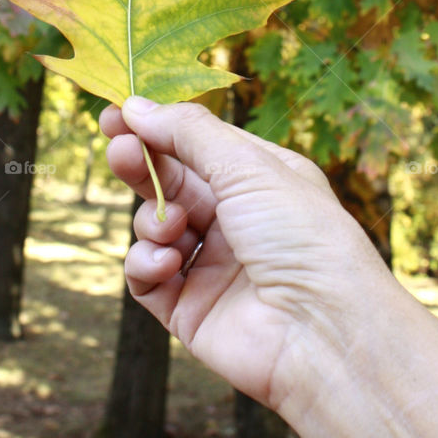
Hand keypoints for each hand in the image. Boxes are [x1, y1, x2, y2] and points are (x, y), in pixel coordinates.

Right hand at [100, 96, 389, 415]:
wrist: (321, 331)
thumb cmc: (302, 237)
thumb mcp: (248, 166)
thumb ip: (188, 133)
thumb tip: (137, 106)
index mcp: (259, 179)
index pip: (197, 143)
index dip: (157, 127)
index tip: (116, 113)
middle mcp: (235, 220)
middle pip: (170, 182)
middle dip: (141, 163)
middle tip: (120, 151)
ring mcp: (212, 265)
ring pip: (153, 226)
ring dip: (152, 220)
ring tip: (173, 228)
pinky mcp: (189, 307)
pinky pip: (146, 275)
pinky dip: (147, 263)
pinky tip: (169, 263)